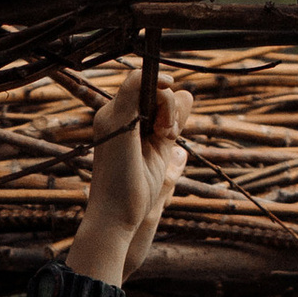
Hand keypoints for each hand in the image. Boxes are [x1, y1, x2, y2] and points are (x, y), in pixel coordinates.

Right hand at [78, 68, 194, 281]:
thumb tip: (187, 95)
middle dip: (169, 105)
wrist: (116, 217)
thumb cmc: (135, 193)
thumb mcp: (160, 151)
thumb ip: (171, 124)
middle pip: (150, 86)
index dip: (166, 105)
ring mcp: (110, 115)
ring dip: (168, 106)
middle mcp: (110, 113)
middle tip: (170, 135)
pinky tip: (167, 124)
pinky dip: (162, 97)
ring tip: (167, 136)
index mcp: (120, 122)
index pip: (147, 94)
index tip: (171, 133)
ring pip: (148, 82)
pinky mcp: (116, 118)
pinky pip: (138, 79)